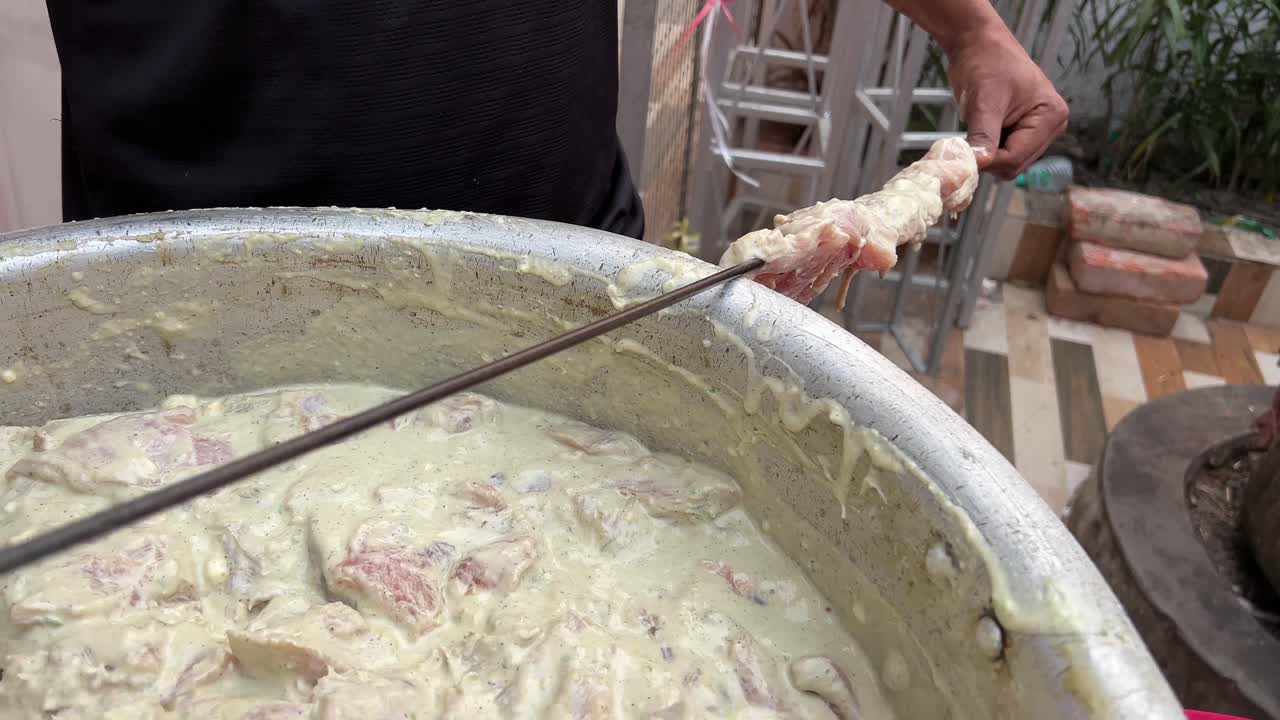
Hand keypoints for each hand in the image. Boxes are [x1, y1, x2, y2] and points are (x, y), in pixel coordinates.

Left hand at [942, 22, 1068, 178]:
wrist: (978, 45)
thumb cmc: (986, 62)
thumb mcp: (985, 101)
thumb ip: (983, 136)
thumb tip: (977, 164)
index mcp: (1051, 116)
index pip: (1016, 157)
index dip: (988, 160)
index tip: (963, 154)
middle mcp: (1051, 126)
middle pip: (1015, 164)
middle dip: (989, 157)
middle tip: (966, 140)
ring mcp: (1038, 131)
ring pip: (1008, 163)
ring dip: (987, 153)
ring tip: (976, 127)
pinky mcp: (1023, 132)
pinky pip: (1003, 155)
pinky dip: (987, 149)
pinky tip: (980, 129)